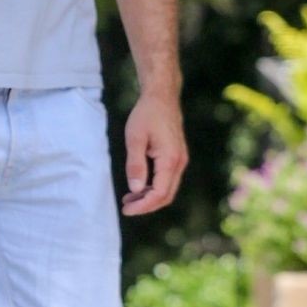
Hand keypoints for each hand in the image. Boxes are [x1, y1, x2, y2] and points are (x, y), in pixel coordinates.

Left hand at [121, 90, 187, 215]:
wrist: (162, 97)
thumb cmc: (146, 114)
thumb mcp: (135, 138)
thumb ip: (135, 164)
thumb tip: (135, 190)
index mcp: (170, 160)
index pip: (159, 194)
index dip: (143, 206)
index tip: (126, 210)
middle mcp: (179, 162)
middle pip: (166, 196)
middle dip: (146, 206)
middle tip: (126, 207)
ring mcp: (180, 160)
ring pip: (167, 189)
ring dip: (149, 197)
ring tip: (128, 199)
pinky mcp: (177, 157)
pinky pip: (168, 180)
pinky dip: (153, 188)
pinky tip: (138, 187)